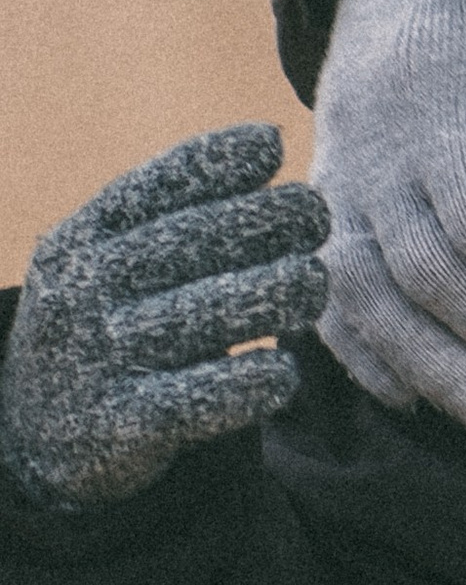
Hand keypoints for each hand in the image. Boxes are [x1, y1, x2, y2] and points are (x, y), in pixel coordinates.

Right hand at [1, 128, 329, 510]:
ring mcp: (100, 357)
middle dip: (270, 219)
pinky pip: (207, 396)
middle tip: (316, 217)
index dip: (219, 161)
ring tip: (311, 285)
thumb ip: (170, 214)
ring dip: (279, 291)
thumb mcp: (105, 262)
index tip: (273, 146)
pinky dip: (256, 380)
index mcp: (80, 242)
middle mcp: (84, 292)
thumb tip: (269, 144)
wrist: (31, 439)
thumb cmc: (105, 326)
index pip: (153, 189)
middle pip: (195, 240)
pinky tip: (283, 370)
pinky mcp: (123, 425)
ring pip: (212, 312)